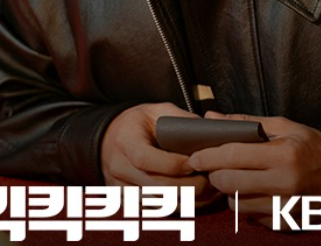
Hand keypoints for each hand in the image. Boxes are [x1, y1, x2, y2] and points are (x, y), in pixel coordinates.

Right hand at [101, 103, 220, 205]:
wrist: (110, 137)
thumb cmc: (138, 123)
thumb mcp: (158, 111)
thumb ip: (181, 120)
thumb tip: (210, 132)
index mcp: (125, 141)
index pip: (144, 159)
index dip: (172, 164)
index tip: (194, 162)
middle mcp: (119, 167)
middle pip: (155, 186)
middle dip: (187, 185)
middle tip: (210, 179)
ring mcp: (121, 187)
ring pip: (158, 202)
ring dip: (186, 199)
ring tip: (207, 189)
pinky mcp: (127, 201)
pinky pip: (156, 210)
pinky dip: (177, 206)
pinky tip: (194, 198)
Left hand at [187, 111, 320, 222]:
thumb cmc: (310, 146)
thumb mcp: (283, 126)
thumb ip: (246, 123)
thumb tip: (212, 119)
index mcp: (283, 155)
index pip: (233, 156)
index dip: (208, 156)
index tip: (195, 155)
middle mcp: (284, 184)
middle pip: (228, 183)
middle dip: (215, 174)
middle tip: (215, 166)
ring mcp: (285, 207)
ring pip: (236, 204)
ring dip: (230, 192)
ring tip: (238, 178)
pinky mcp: (286, 223)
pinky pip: (251, 217)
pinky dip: (247, 205)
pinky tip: (256, 192)